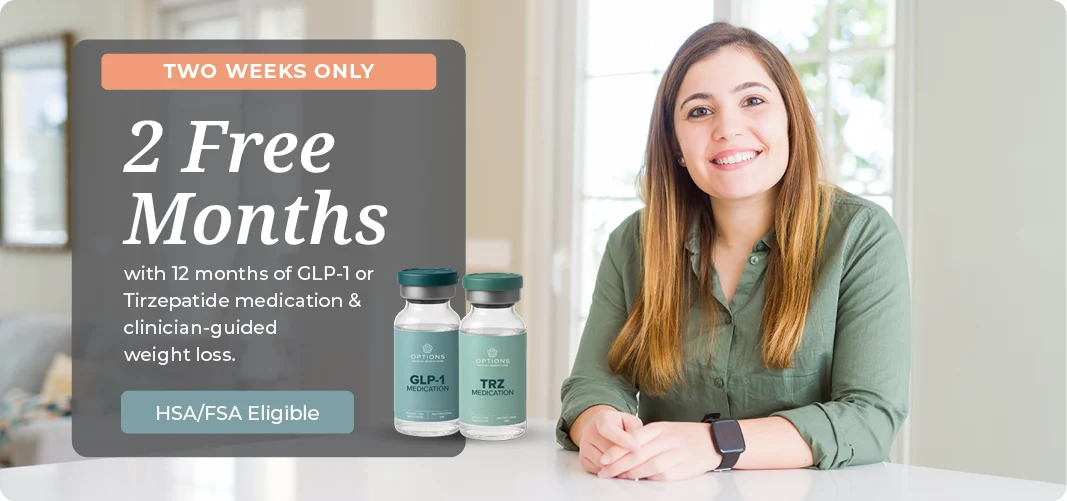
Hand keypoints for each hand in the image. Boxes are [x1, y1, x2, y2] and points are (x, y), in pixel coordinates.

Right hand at [575, 407, 642, 474]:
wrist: (601, 429)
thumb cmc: (619, 426)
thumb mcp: (630, 422)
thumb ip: (636, 431)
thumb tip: (638, 447)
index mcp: (602, 418)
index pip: (608, 429)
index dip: (622, 440)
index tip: (636, 448)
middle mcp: (589, 431)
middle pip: (607, 450)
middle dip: (624, 458)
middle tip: (638, 460)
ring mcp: (584, 446)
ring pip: (603, 464)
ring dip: (617, 467)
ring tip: (627, 462)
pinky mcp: (582, 459)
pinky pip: (597, 470)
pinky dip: (609, 472)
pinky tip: (616, 465)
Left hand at [597, 421, 721, 480]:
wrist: (714, 441)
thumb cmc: (684, 435)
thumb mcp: (664, 429)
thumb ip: (644, 438)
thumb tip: (620, 451)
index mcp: (661, 428)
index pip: (634, 439)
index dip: (618, 449)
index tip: (604, 458)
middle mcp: (668, 439)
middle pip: (639, 454)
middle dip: (619, 465)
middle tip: (605, 472)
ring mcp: (677, 454)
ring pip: (651, 466)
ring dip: (632, 473)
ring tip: (619, 477)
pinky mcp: (684, 468)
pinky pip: (663, 475)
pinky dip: (649, 478)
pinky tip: (639, 479)